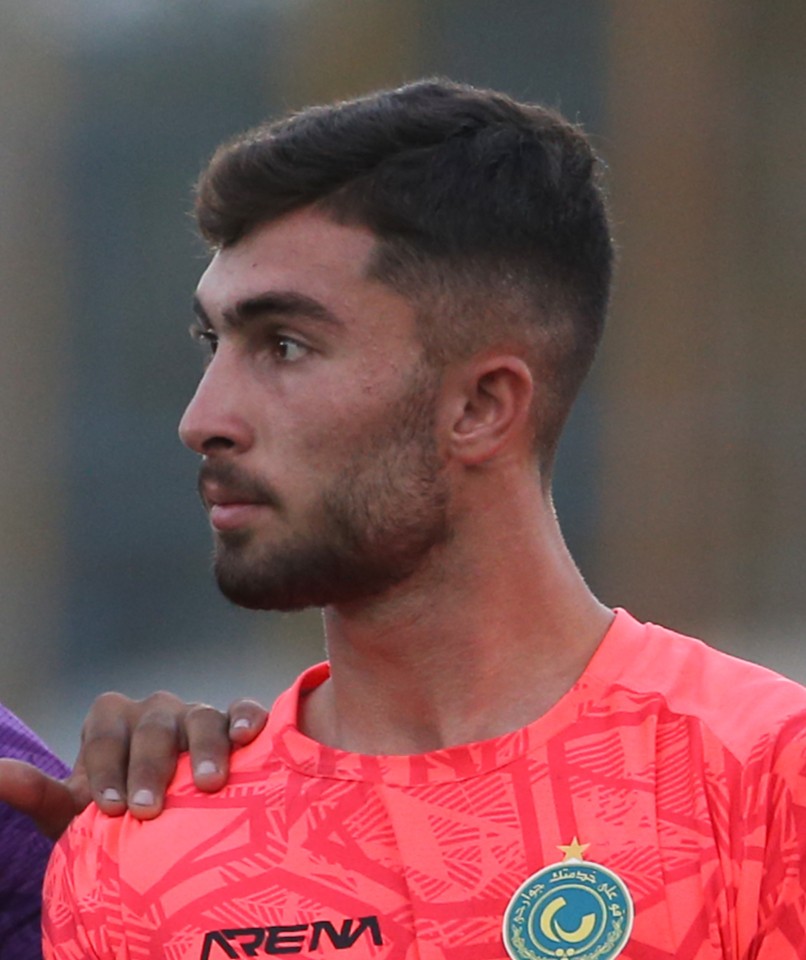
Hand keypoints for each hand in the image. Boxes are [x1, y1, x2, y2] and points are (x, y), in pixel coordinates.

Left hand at [0, 693, 267, 838]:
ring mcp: (196, 713)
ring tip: (207, 784)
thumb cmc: (116, 818)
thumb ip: (38, 794)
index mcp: (112, 721)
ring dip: (204, 748)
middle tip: (148, 810)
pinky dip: (246, 717)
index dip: (106, 768)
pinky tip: (248, 737)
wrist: (164, 823)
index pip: (105, 733)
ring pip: (201, 716)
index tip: (110, 809)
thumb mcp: (75, 813)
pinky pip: (243, 709)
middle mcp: (155, 710)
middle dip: (150, 767)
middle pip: (154, 725)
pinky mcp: (233, 721)